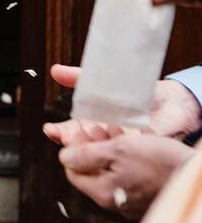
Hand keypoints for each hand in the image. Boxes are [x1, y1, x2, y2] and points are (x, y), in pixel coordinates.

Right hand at [46, 62, 201, 141]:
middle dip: (77, 143)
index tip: (50, 130)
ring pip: (103, 152)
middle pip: (83, 148)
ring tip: (105, 128)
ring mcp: (121, 147)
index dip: (58, 133)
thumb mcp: (105, 82)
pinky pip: (128, 151)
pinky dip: (125, 143)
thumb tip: (55, 70)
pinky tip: (125, 133)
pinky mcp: (139, 150)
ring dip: (100, 143)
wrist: (172, 101)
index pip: (70, 133)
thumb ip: (79, 78)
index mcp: (92, 124)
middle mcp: (104, 140)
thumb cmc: (136, 93)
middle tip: (78, 134)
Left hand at [56, 128, 191, 217]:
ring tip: (115, 129)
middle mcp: (115, 202)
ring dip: (110, 149)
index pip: (73, 172)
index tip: (81, 131)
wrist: (198, 180)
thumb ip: (88, 155)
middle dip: (93, 147)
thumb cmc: (162, 163)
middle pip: (93, 171)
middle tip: (98, 127)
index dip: (74, 149)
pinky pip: (130, 176)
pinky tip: (135, 142)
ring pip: (112, 172)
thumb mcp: (120, 150)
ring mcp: (132, 202)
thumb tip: (64, 157)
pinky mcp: (148, 197)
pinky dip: (128, 159)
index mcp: (103, 193)